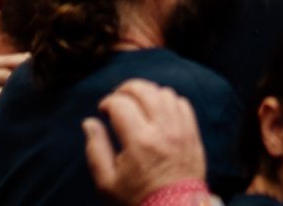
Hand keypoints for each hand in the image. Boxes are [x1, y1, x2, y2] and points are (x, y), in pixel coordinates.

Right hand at [82, 80, 207, 205]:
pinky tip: (158, 111)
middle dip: (127, 88)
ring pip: (165, 93)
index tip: (103, 110)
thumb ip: (95, 149)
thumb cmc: (138, 198)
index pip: (121, 103)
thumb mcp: (107, 182)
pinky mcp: (193, 134)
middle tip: (118, 98)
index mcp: (139, 141)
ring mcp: (181, 130)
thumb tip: (89, 122)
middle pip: (145, 90)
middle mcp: (162, 130)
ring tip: (138, 104)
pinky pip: (182, 103)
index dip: (108, 102)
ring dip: (148, 93)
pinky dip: (168, 101)